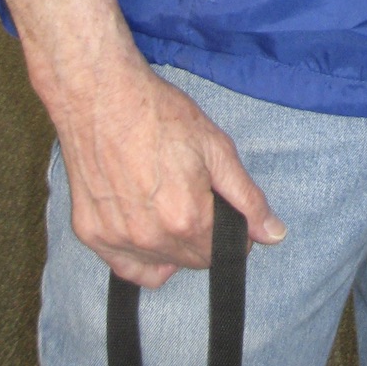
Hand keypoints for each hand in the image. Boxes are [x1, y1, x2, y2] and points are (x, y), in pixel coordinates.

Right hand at [51, 48, 284, 287]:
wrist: (102, 98)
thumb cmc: (160, 115)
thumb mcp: (216, 149)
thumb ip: (247, 198)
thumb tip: (275, 235)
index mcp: (187, 219)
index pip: (223, 251)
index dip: (235, 232)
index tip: (231, 212)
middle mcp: (151, 239)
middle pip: (193, 260)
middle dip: (206, 238)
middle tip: (201, 199)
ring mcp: (117, 240)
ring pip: (161, 265)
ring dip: (176, 247)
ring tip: (174, 205)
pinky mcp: (91, 235)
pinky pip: (126, 267)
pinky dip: (143, 258)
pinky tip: (152, 232)